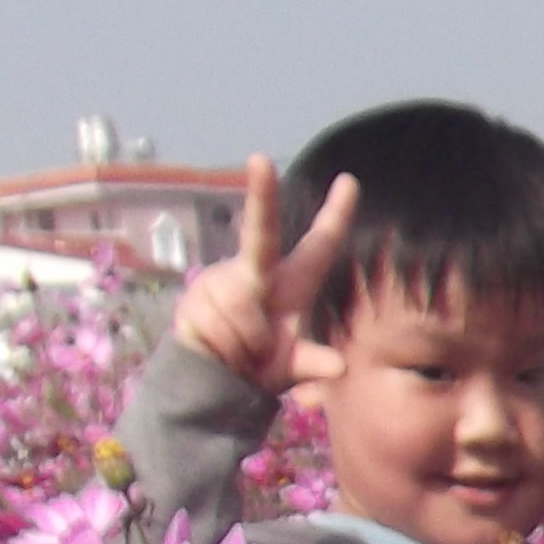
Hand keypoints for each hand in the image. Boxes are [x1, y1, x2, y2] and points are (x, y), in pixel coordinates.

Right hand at [173, 157, 358, 396]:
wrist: (212, 383)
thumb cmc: (258, 367)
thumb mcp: (291, 367)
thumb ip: (313, 364)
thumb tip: (339, 367)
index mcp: (291, 284)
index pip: (318, 246)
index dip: (334, 215)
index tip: (350, 181)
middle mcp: (255, 272)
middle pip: (260, 233)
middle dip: (260, 196)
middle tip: (259, 160)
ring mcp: (221, 281)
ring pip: (242, 309)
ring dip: (246, 342)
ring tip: (240, 350)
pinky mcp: (193, 297)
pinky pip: (219, 324)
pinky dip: (226, 347)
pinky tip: (219, 348)